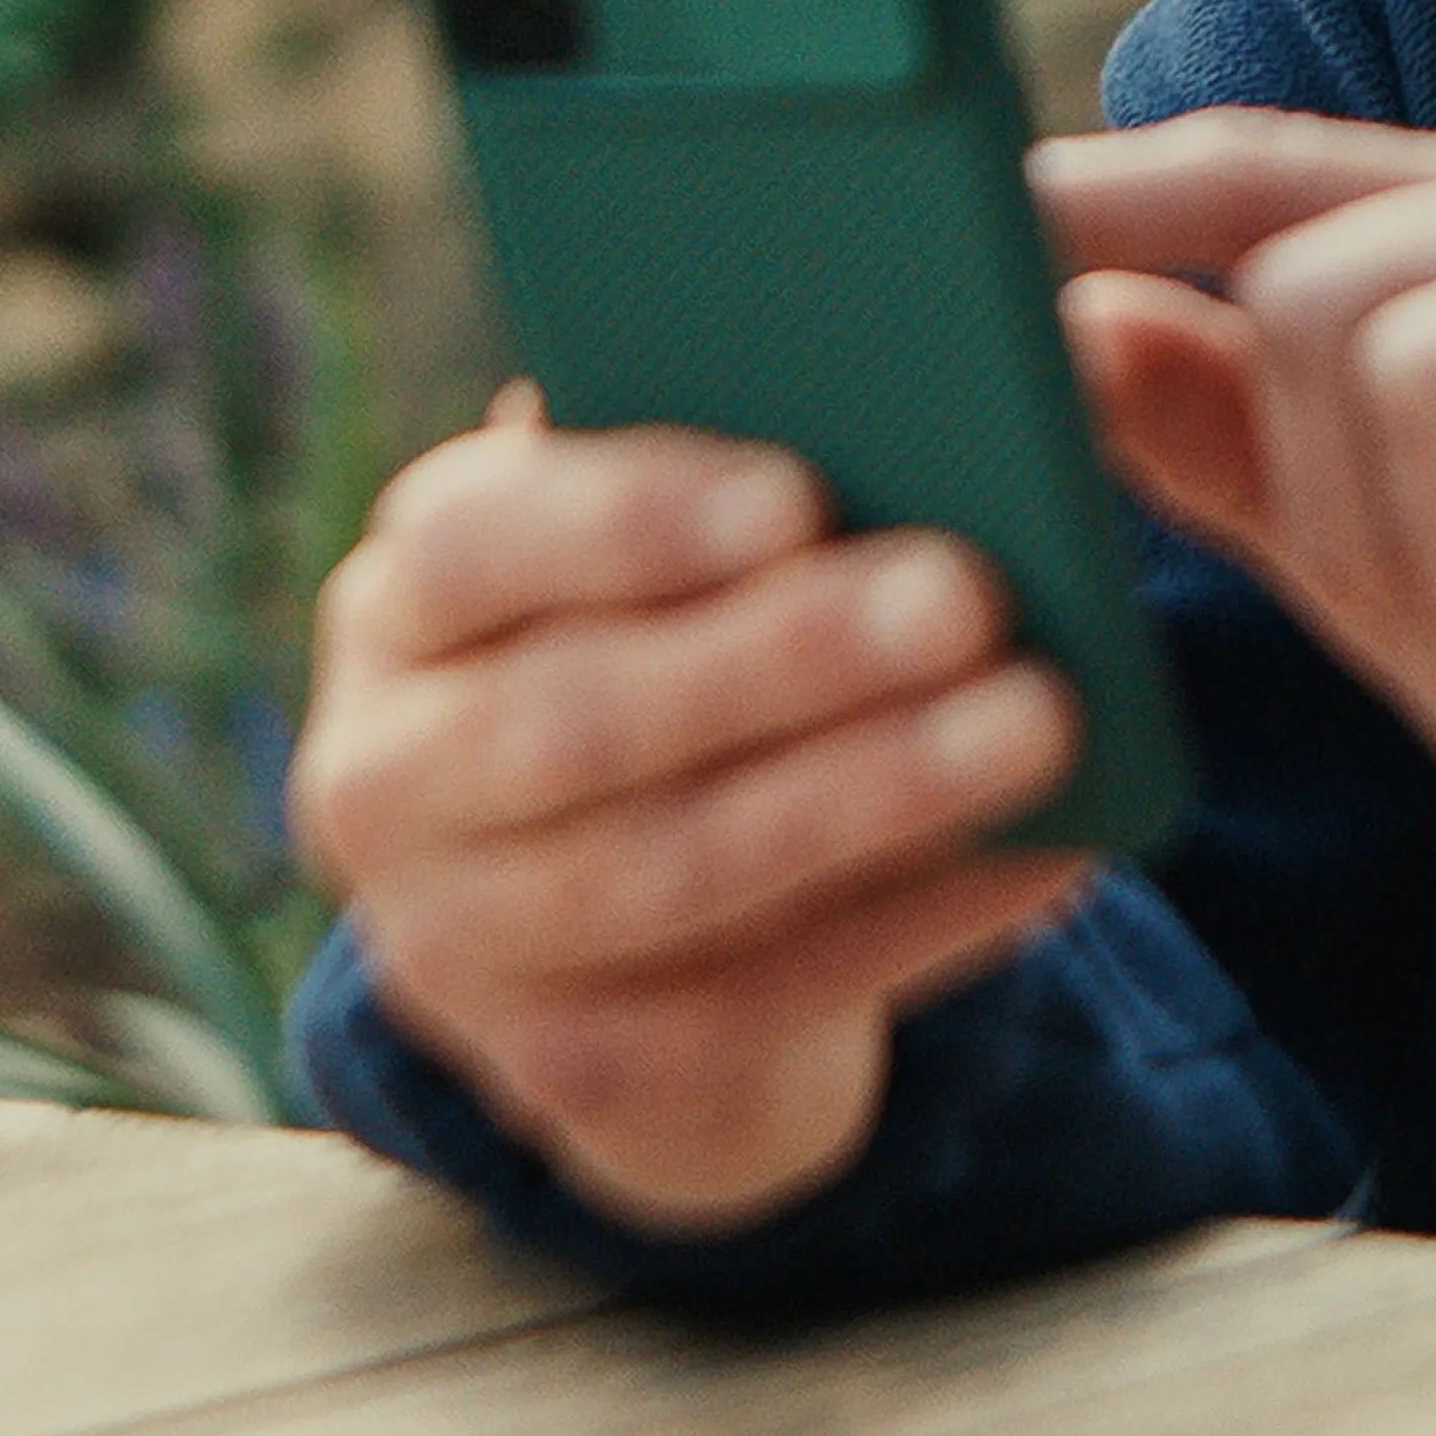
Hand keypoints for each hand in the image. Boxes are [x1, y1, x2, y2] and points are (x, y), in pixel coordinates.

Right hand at [290, 390, 1093, 1232]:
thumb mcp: (655, 537)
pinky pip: (758, 1001)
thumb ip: (726, 453)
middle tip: (967, 593)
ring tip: (1037, 719)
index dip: (630, 523)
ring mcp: (456, 945)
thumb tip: (939, 363)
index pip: (477, 549)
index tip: (797, 495)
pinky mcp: (565, 1072)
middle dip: (786, 658)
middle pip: (582, 721)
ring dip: (868, 794)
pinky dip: (916, 921)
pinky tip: (1048, 851)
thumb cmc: (672, 626)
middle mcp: (387, 775)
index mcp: (404, 597)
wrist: (607, 903)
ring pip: (671, 872)